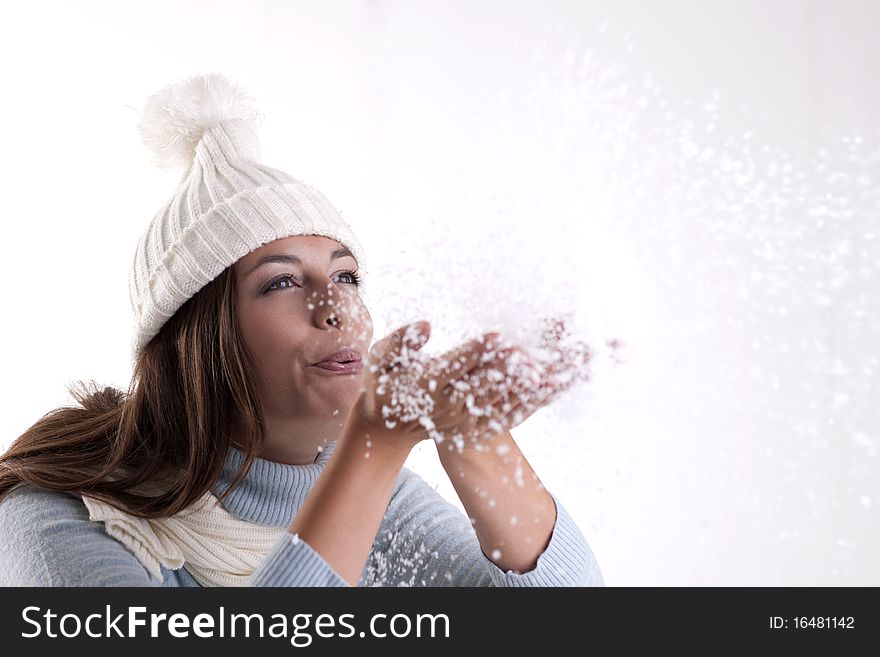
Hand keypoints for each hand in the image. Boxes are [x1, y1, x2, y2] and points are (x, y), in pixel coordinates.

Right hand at [352, 318, 592, 451]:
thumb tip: (427, 327)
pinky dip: (530, 402)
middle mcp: (447, 406)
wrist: (388, 428)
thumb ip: (402, 341)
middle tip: (527, 350)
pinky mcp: (477, 427)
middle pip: (481, 385)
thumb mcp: (382, 358)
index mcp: (427, 385)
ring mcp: (464, 420)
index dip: (476, 351)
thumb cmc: (384, 382)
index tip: (496, 336)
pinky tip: (551, 388)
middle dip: (505, 368)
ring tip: (550, 370)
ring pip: (500, 401)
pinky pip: (508, 415)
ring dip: (525, 386)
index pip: (454, 366)